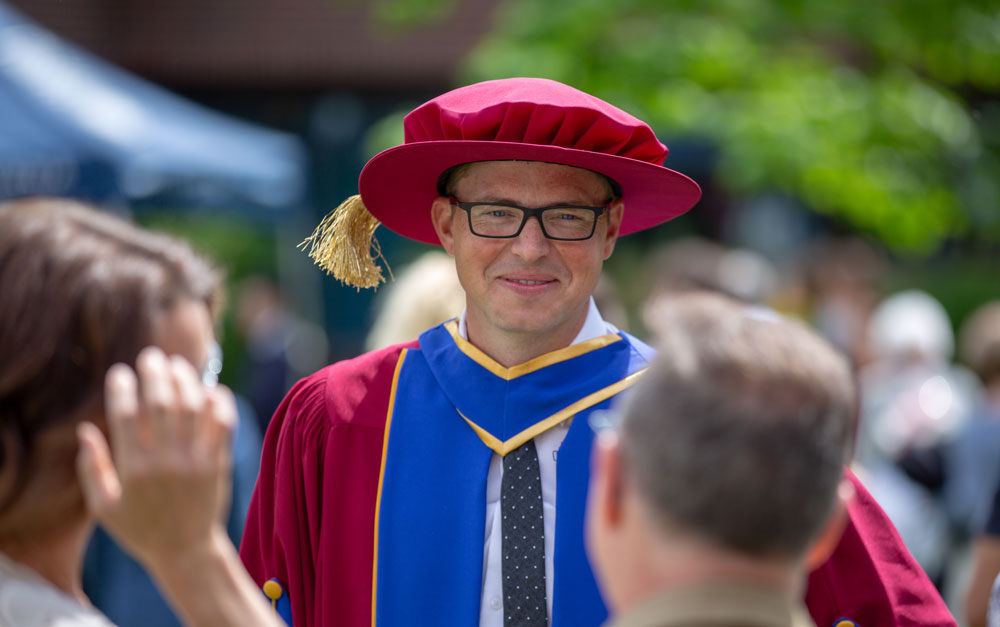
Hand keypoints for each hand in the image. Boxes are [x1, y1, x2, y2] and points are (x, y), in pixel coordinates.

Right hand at [76, 346, 236, 566]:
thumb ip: (92, 468)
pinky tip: (210, 389)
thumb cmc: (141, 529)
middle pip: (162, 402)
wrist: (186, 551)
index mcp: (133, 469)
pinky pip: (223, 423)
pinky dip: (219, 401)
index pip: (126, 415)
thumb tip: (84, 430)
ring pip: (193, 407)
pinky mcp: (219, 462)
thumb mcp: (104, 506)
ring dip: (186, 379)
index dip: (122, 388)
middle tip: (151, 357)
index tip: (120, 372)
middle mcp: (166, 461)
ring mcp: (196, 460)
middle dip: (155, 373)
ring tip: (178, 365)